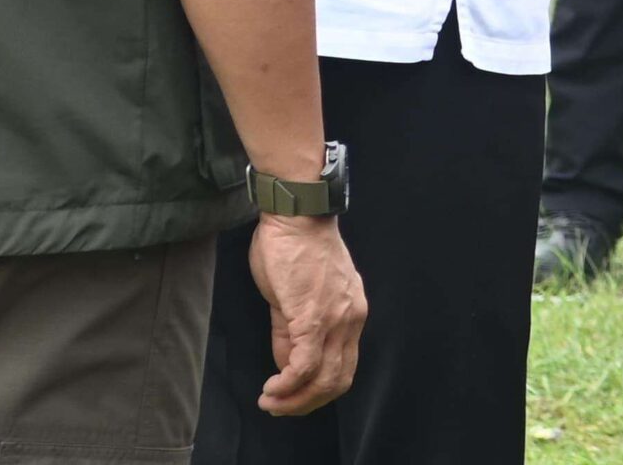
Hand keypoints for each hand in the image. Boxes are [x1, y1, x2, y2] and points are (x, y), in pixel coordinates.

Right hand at [248, 213, 366, 415]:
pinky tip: (270, 388)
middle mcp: (351, 319)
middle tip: (278, 407)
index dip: (316, 391)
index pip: (344, 367)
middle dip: (305, 404)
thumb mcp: (297, 296)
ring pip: (324, 380)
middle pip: (337, 381)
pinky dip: (287, 386)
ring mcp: (335, 319)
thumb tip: (286, 364)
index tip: (290, 397)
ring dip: (294, 400)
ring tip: (270, 401)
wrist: (296, 214)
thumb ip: (292, 333)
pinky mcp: (312, 316)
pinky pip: (303, 366)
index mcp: (351, 313)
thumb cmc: (294, 247)